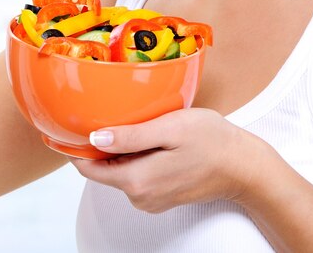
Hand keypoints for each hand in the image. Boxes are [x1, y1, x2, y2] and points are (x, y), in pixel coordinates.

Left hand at [71, 108, 263, 213]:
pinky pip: (137, 174)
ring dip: (122, 148)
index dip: (75, 148)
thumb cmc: (212, 142)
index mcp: (137, 180)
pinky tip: (154, 138)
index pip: (88, 169)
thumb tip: (94, 140)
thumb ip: (129, 137)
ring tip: (141, 123)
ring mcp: (151, 199)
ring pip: (120, 170)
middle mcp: (140, 196)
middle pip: (103, 169)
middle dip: (102, 143)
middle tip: (112, 113)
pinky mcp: (161, 195)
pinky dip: (137, 155)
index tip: (68, 127)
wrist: (244, 167)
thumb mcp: (169, 128)